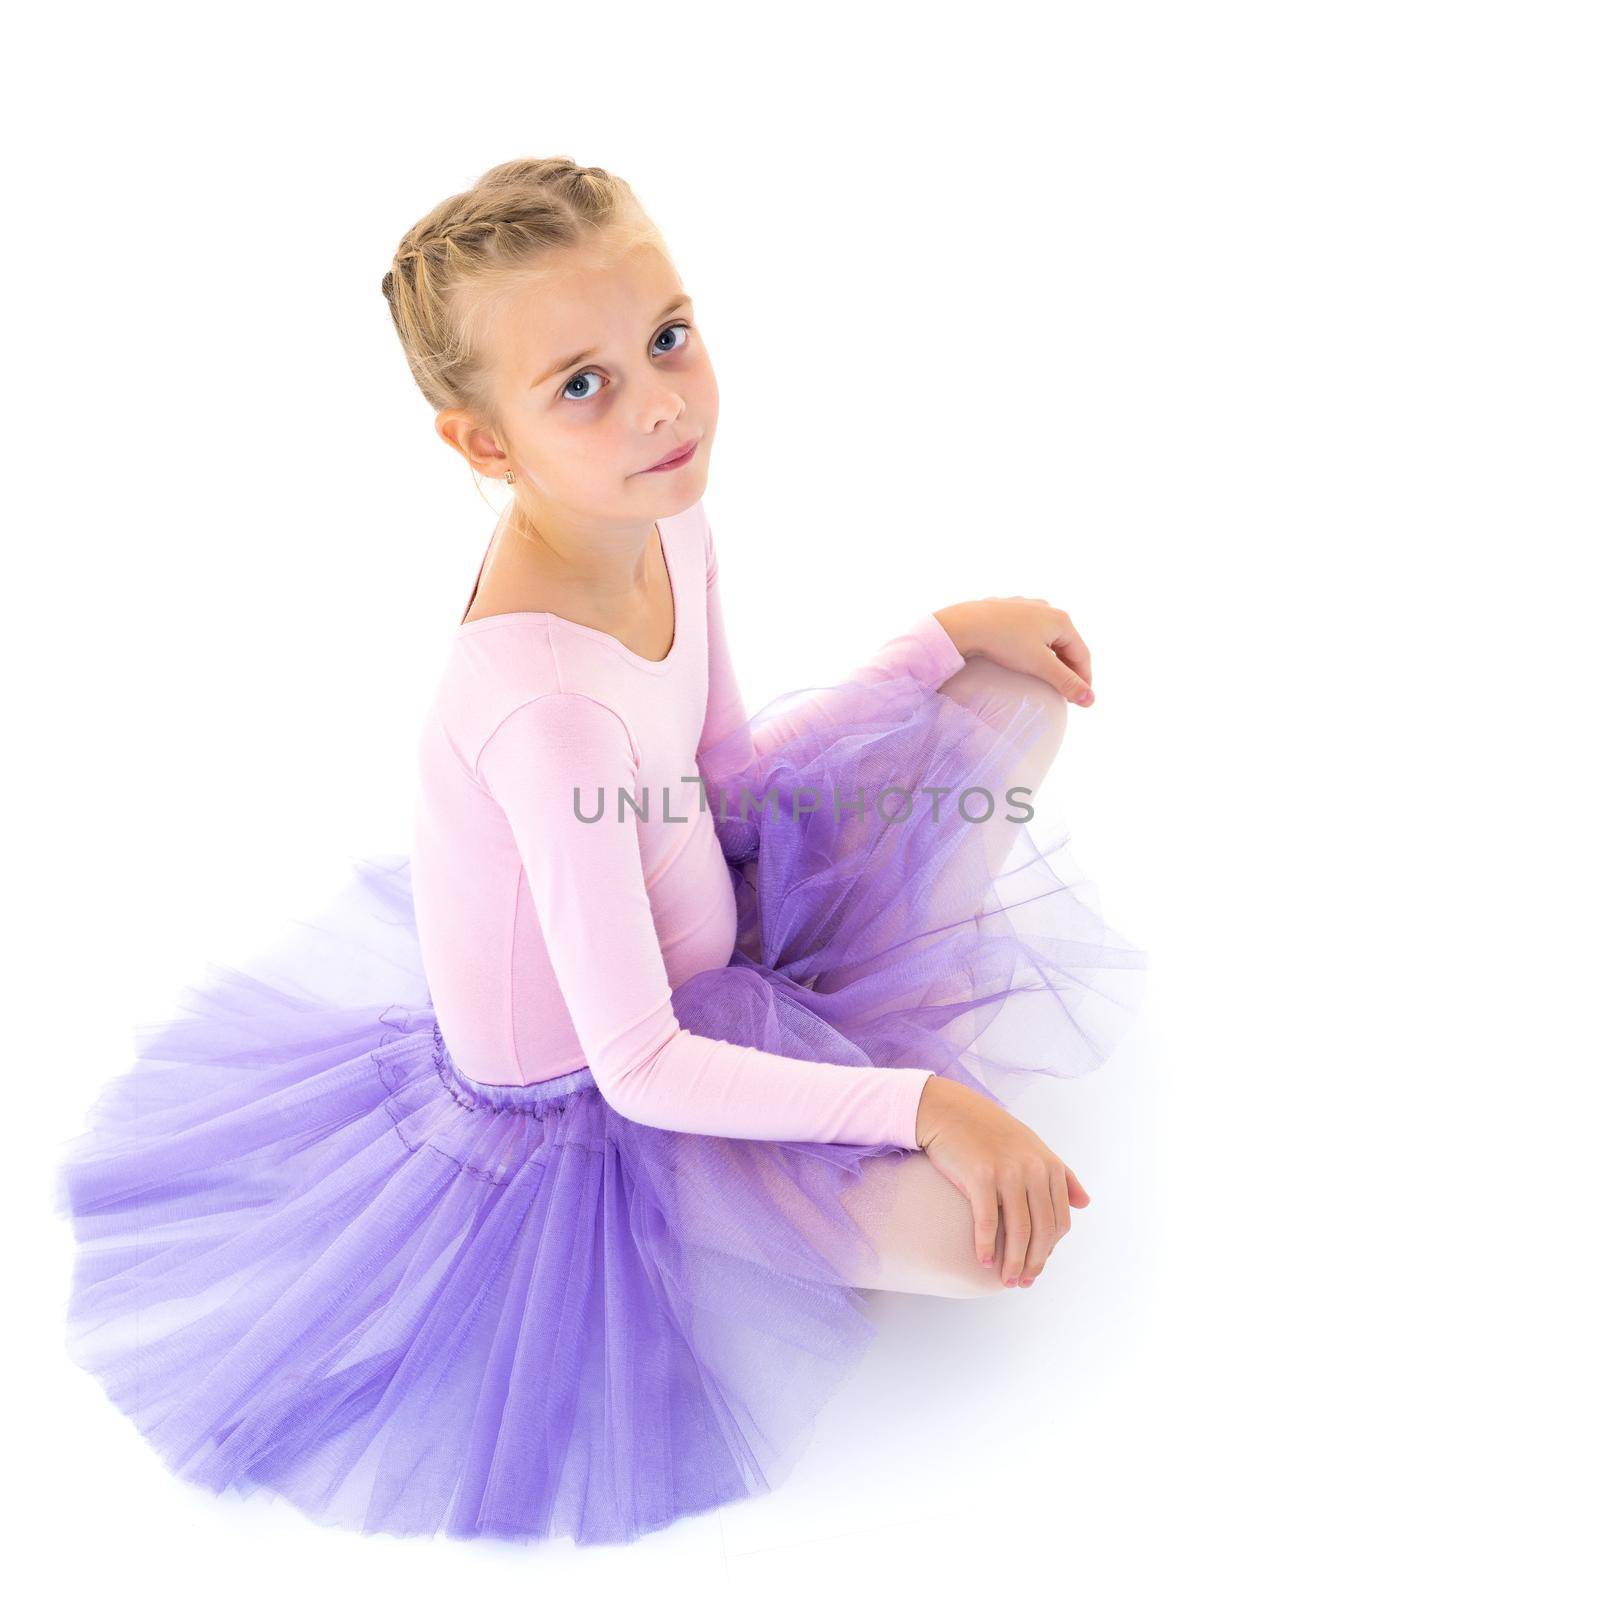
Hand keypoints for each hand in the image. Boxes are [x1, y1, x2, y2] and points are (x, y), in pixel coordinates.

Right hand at [913, 1075, 1090, 1286]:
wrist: (950, 1110)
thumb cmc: (990, 1132)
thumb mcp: (1033, 1148)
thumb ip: (1062, 1175)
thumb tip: (1085, 1204)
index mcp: (1049, 1166)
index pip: (1060, 1221)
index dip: (1050, 1250)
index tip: (1036, 1267)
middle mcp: (1034, 1169)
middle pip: (1042, 1230)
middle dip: (1034, 1262)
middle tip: (1022, 1282)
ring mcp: (1008, 1172)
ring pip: (1019, 1231)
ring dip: (1014, 1262)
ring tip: (1006, 1280)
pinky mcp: (980, 1175)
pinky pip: (988, 1221)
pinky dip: (987, 1246)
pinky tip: (984, 1261)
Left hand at [933, 597, 1093, 706]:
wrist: (965, 624)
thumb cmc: (1005, 642)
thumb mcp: (1040, 665)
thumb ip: (1066, 683)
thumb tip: (1091, 700)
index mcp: (1061, 620)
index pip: (1082, 654)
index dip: (1084, 680)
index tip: (1082, 701)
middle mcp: (1046, 608)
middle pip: (1066, 645)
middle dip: (1067, 669)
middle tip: (1065, 692)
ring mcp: (1026, 607)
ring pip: (1046, 637)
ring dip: (1050, 658)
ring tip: (1046, 677)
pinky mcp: (1006, 610)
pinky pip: (1027, 632)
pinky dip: (1032, 648)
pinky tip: (1023, 659)